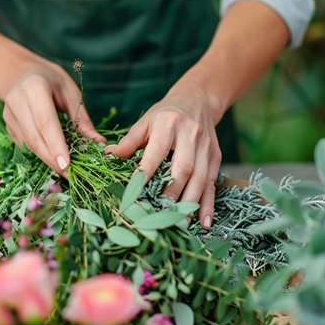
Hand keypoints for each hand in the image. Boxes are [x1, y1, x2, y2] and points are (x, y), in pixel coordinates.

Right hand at [2, 64, 105, 176]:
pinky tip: (52, 160)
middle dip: (52, 160)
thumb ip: (82, 119)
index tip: (67, 165)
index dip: (56, 146)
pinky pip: (24, 145)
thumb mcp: (71, 93)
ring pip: (27, 145)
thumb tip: (98, 142)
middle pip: (34, 138)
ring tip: (64, 170)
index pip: (45, 123)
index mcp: (35, 88)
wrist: (21, 74)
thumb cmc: (52, 81)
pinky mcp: (8, 126)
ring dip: (46, 160)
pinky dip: (39, 155)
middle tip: (69, 175)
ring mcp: (9, 115)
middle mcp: (17, 101)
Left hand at [105, 87, 221, 228]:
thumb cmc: (166, 114)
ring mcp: (206, 147)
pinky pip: (212, 183)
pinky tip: (204, 222)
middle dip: (172, 192)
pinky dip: (208, 204)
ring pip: (200, 178)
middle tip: (159, 213)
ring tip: (179, 223)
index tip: (136, 190)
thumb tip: (109, 156)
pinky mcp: (215, 158)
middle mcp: (190, 135)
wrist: (198, 100)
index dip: (147, 171)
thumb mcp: (145, 121)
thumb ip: (130, 141)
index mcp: (169, 123)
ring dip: (190, 203)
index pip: (157, 150)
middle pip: (183, 167)